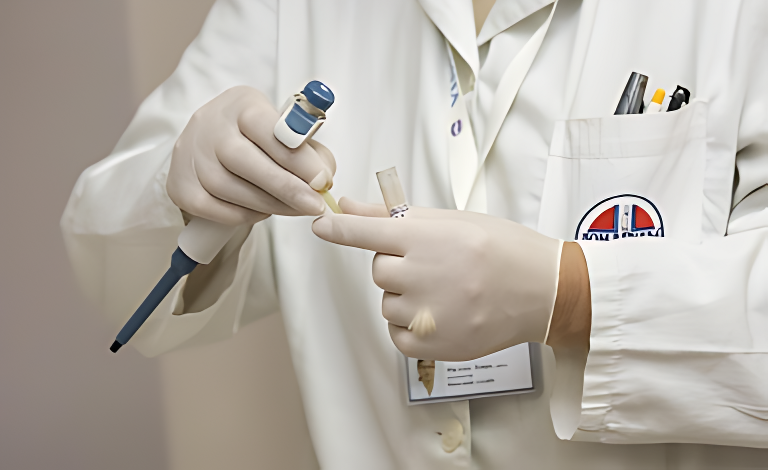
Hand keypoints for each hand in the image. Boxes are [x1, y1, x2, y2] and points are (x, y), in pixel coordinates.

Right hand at [167, 86, 335, 225]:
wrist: (211, 142)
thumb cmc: (258, 138)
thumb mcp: (287, 131)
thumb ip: (311, 152)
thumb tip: (323, 180)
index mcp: (242, 105)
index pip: (267, 128)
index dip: (297, 157)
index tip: (321, 180)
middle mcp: (210, 125)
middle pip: (243, 159)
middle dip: (285, 187)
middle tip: (313, 205)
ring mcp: (190, 155)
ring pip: (228, 187)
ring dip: (268, 204)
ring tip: (295, 209)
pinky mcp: (180, 184)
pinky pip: (214, 208)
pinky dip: (243, 214)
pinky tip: (262, 211)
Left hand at [312, 198, 568, 360]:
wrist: (542, 291)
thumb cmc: (502, 249)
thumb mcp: (453, 220)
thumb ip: (395, 216)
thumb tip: (350, 206)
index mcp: (427, 239)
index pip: (366, 233)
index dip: (339, 229)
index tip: (320, 224)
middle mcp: (423, 276)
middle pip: (379, 270)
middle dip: (398, 265)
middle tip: (435, 264)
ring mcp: (428, 313)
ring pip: (388, 302)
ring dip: (405, 296)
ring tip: (445, 290)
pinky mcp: (433, 345)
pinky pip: (397, 333)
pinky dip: (410, 325)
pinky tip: (440, 313)